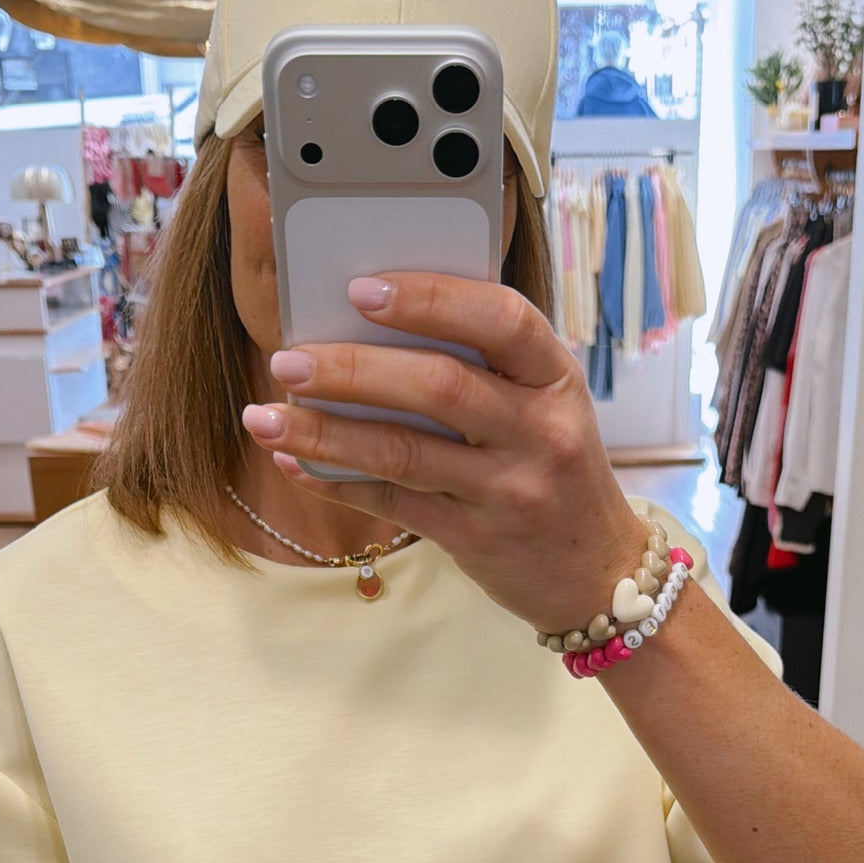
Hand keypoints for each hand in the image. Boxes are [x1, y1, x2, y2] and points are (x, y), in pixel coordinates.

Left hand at [239, 271, 651, 636]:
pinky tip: (295, 461)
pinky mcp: (477, 539)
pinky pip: (395, 502)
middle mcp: (541, 431)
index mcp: (556, 377)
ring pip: (404, 451)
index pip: (501, 319)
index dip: (430, 297)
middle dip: (353, 369)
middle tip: (288, 359)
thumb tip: (367, 329)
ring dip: (325, 432)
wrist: (598, 573)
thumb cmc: (555, 470)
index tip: (361, 289)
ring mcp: (510, 489)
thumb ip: (483, 368)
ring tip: (264, 415)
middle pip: (439, 385)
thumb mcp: (545, 407)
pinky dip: (337, 480)